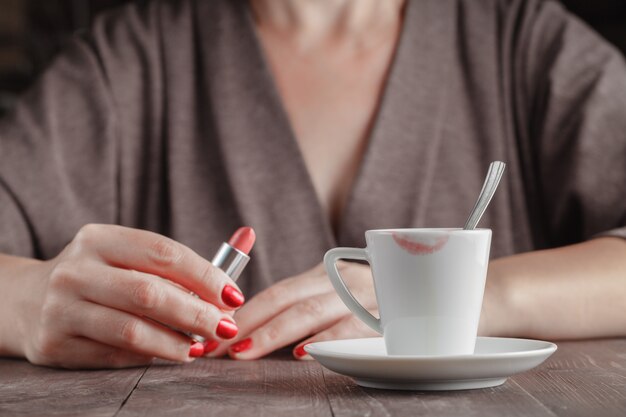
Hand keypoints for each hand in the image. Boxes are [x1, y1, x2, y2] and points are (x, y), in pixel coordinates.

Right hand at [17, 224, 243, 368]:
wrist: (28, 301)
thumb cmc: (99, 276)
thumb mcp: (128, 255)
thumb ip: (182, 257)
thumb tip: (248, 237)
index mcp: (98, 239)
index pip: (163, 253)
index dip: (205, 275)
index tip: (233, 296)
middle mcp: (75, 271)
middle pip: (150, 294)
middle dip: (197, 314)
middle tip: (225, 328)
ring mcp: (60, 309)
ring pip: (132, 331)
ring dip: (177, 343)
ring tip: (201, 346)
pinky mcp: (54, 345)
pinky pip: (115, 356)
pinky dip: (150, 357)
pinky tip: (169, 353)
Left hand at [207, 262, 378, 359]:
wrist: (439, 289)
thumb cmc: (379, 300)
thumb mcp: (341, 294)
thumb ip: (306, 305)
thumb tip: (256, 330)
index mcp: (327, 275)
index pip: (276, 292)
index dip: (242, 313)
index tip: (214, 335)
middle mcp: (343, 280)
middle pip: (285, 299)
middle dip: (246, 325)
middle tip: (215, 349)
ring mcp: (366, 296)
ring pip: (311, 311)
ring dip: (273, 333)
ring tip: (243, 352)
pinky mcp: (389, 316)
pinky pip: (353, 327)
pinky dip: (327, 339)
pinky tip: (303, 353)